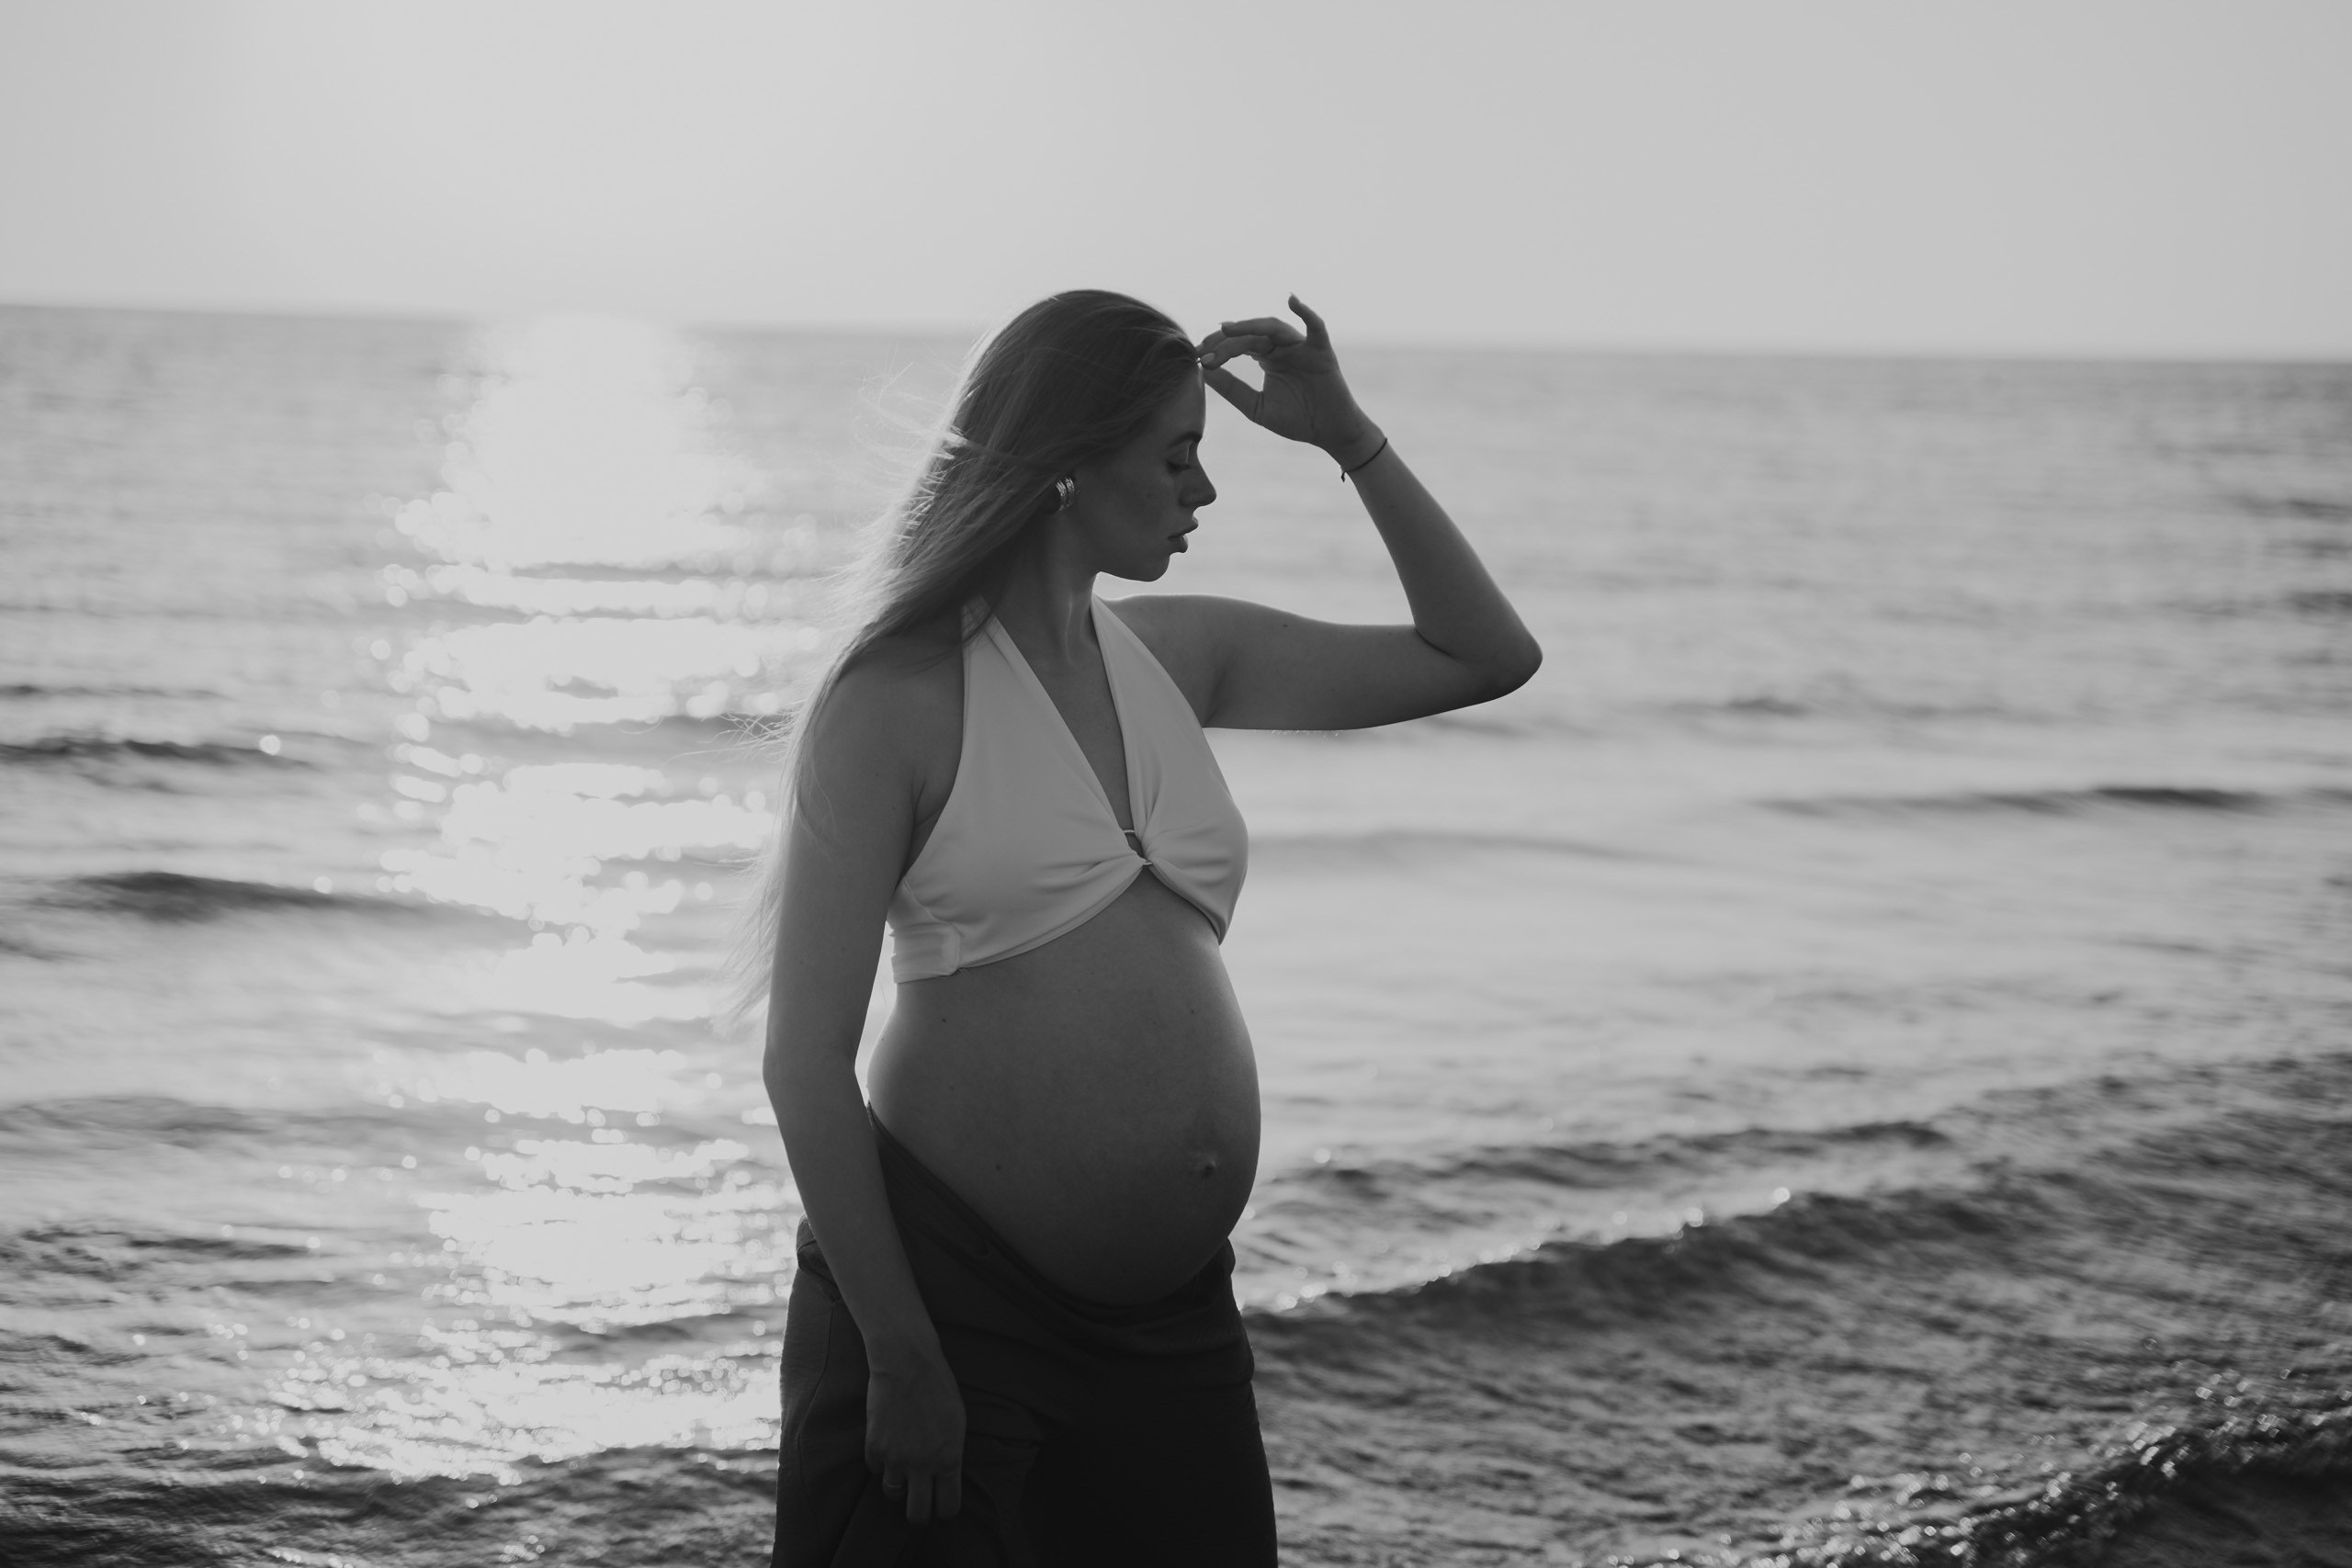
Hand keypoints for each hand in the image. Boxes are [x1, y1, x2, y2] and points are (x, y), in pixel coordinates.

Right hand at [866, 1350, 964, 1523]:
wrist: (908, 1363)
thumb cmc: (938, 1388)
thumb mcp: (957, 1423)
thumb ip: (951, 1454)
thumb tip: (945, 1476)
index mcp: (949, 1459)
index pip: (948, 1507)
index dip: (944, 1511)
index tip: (940, 1505)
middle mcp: (923, 1465)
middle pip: (917, 1515)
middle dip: (918, 1514)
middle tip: (917, 1504)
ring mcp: (896, 1458)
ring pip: (892, 1494)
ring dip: (897, 1485)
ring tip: (902, 1467)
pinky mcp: (874, 1447)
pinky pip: (875, 1469)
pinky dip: (880, 1462)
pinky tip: (888, 1443)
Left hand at [1197, 296, 1382, 466]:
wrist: (1329, 433)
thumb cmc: (1297, 420)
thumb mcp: (1256, 407)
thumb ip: (1232, 389)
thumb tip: (1203, 371)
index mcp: (1267, 357)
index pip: (1238, 345)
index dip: (1218, 349)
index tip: (1198, 357)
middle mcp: (1283, 347)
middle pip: (1251, 335)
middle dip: (1226, 340)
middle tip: (1205, 346)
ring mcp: (1302, 347)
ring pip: (1274, 328)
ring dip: (1250, 325)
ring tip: (1227, 328)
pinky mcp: (1322, 351)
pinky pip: (1316, 327)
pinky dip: (1306, 312)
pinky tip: (1292, 300)